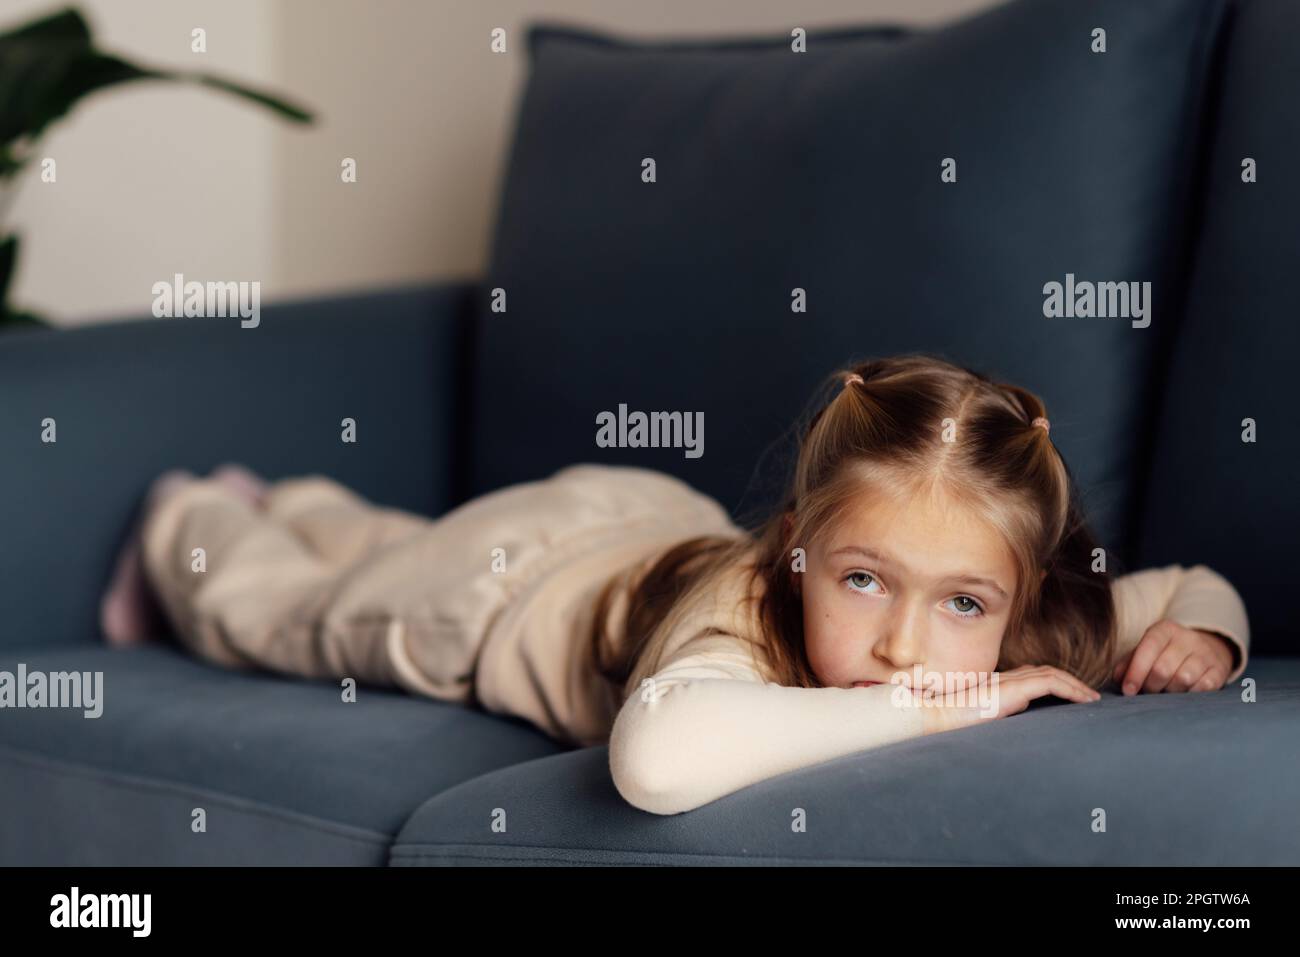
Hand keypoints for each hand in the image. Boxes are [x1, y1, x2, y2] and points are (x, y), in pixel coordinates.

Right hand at [920, 665, 1098, 733]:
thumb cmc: (947, 719)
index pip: (1029, 676)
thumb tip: (1013, 712)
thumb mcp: (977, 715)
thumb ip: (995, 711)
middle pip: (1043, 671)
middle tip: (1088, 697)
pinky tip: (1083, 700)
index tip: (1068, 696)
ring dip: (1075, 685)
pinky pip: (1050, 682)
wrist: (934, 715)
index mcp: (994, 683)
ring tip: (1091, 699)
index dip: (1052, 682)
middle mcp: (1003, 678)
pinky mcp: (1012, 688)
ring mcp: (1007, 681)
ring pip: (1051, 674)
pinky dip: (1070, 688)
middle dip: (1069, 682)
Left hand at [1110, 619, 1233, 694]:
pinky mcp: (1219, 670)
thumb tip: (1118, 678)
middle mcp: (1187, 638)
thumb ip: (1129, 662)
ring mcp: (1206, 654)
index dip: (1135, 671)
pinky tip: (1184, 693)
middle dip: (1150, 686)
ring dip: (1169, 692)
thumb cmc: (1166, 654)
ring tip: (1166, 691)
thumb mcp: (1146, 650)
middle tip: (1147, 692)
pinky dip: (1189, 695)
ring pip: (1182, 680)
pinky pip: (1202, 688)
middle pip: (1163, 669)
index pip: (1147, 648)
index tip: (1128, 690)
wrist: (1206, 649)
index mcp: (1165, 629)